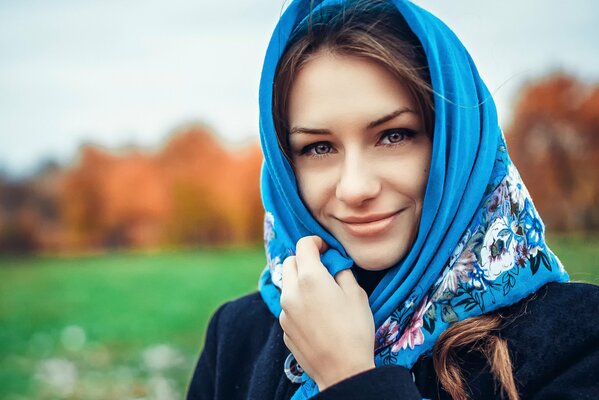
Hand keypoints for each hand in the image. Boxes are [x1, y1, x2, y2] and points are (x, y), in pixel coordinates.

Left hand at [279, 236, 375, 389]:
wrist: (343, 371)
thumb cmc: (355, 330)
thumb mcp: (357, 294)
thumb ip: (341, 272)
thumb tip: (333, 264)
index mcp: (309, 278)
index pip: (303, 245)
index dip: (316, 242)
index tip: (326, 248)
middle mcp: (290, 292)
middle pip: (289, 262)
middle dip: (304, 260)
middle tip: (323, 269)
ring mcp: (283, 312)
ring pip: (287, 285)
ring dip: (300, 282)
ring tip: (321, 295)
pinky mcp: (284, 329)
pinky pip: (288, 307)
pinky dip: (299, 303)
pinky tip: (317, 317)